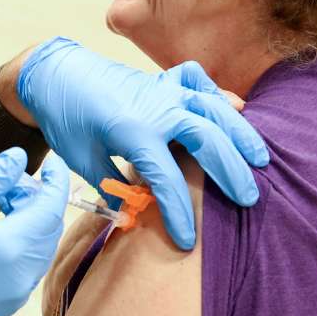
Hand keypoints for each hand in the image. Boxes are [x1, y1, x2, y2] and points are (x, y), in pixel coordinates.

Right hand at [0, 148, 69, 315]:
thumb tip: (17, 159)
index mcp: (8, 249)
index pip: (51, 207)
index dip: (56, 180)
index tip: (52, 162)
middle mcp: (21, 277)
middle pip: (49, 228)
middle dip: (37, 199)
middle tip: (9, 182)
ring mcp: (16, 296)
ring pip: (40, 248)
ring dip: (30, 221)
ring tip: (0, 204)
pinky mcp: (6, 306)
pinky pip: (28, 268)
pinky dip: (22, 244)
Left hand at [16, 37, 268, 248]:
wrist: (55, 74)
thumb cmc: (65, 118)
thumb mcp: (81, 159)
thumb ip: (111, 186)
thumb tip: (133, 214)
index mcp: (134, 132)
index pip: (167, 180)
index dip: (179, 214)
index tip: (188, 241)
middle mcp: (158, 108)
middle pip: (207, 140)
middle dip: (231, 172)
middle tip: (249, 199)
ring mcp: (164, 90)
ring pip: (214, 108)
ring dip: (240, 133)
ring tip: (261, 159)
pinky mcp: (163, 80)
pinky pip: (198, 81)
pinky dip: (218, 93)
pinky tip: (236, 108)